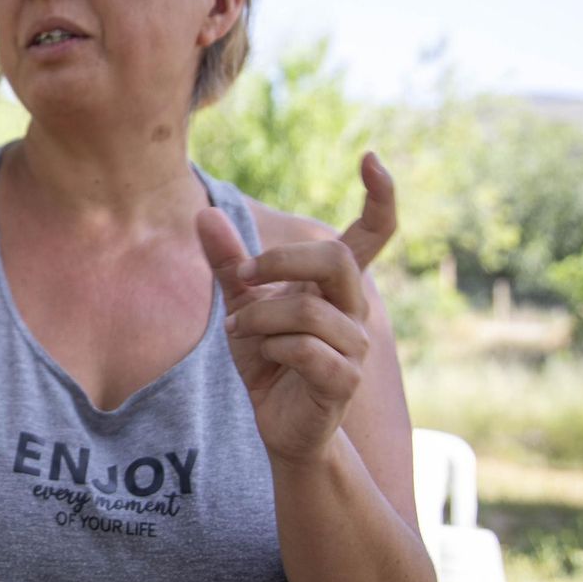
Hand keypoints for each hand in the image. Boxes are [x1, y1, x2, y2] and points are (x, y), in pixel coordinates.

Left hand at [196, 153, 397, 464]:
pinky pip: (304, 349)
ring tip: (239, 333)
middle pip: (335, 259)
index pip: (374, 234)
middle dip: (280, 260)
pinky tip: (264, 360)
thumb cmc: (267, 359)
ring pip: (306, 310)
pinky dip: (270, 349)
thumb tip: (202, 213)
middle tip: (243, 277)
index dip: (380, 197)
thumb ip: (227, 262)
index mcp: (336, 285)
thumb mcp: (241, 305)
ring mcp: (355, 346)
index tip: (371, 158)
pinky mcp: (345, 380)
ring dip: (258, 319)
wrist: (278, 423)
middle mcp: (354, 309)